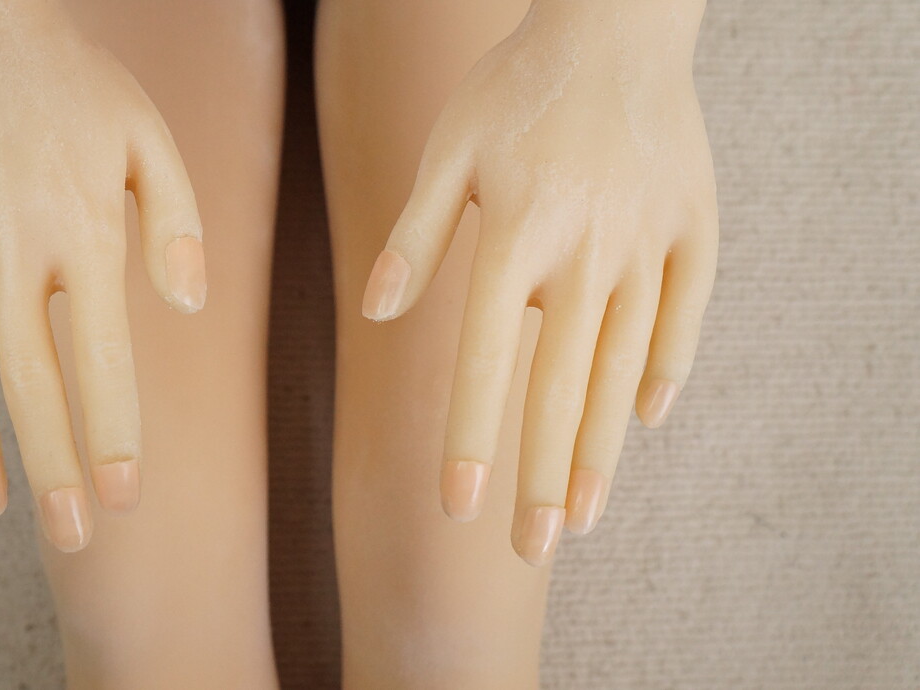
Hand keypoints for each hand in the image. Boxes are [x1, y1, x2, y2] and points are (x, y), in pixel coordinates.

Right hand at [0, 1, 204, 550]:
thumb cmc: (76, 84)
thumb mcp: (150, 141)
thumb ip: (175, 226)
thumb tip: (188, 310)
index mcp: (82, 232)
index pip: (101, 359)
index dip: (112, 434)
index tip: (125, 496)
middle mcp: (11, 244)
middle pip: (29, 380)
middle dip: (53, 466)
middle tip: (70, 535)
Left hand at [361, 0, 717, 565]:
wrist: (618, 23)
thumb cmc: (516, 87)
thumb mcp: (448, 148)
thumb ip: (415, 234)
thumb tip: (376, 314)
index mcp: (516, 231)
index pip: (486, 356)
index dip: (470, 434)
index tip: (457, 505)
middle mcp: (586, 248)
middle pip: (560, 383)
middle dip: (542, 475)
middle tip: (531, 553)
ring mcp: (648, 241)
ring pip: (623, 365)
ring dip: (601, 447)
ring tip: (584, 518)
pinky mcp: (694, 229)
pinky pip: (684, 314)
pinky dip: (666, 369)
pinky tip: (645, 421)